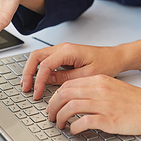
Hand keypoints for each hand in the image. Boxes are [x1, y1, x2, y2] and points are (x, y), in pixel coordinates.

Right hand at [21, 41, 140, 99]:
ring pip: (39, 57)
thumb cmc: (106, 63)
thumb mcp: (87, 76)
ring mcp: (62, 51)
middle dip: (28, 72)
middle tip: (25, 87)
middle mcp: (63, 48)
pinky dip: (39, 71)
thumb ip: (66, 78)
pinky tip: (38, 81)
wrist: (115, 57)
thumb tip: (48, 82)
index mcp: (68, 51)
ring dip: (31, 71)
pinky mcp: (64, 56)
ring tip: (28, 85)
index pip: (45, 65)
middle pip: (36, 57)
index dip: (38, 80)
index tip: (37, 93)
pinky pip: (46, 61)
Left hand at [46, 75, 140, 134]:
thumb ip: (95, 89)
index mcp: (100, 80)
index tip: (53, 104)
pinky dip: (74, 127)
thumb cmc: (137, 101)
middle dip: (53, 106)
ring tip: (59, 124)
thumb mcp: (113, 87)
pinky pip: (83, 121)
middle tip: (51, 115)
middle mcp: (100, 89)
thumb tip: (76, 97)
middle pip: (65, 94)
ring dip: (60, 117)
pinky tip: (74, 130)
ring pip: (70, 106)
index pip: (69, 84)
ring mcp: (104, 104)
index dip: (56, 95)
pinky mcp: (109, 119)